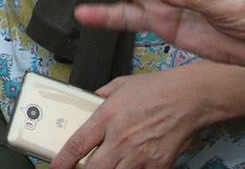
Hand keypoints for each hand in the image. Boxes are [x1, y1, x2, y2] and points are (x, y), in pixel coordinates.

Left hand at [51, 69, 206, 168]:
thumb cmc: (157, 88)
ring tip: (105, 167)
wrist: (190, 98)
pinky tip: (130, 167)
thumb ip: (102, 95)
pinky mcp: (158, 165)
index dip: (62, 161)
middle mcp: (120, 139)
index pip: (77, 145)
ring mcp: (140, 155)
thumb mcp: (121, 84)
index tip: (54, 167)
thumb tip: (92, 99)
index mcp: (107, 117)